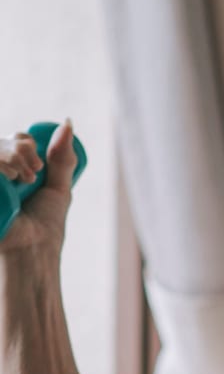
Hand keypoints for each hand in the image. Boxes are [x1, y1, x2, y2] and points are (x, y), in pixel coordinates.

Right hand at [0, 121, 77, 256]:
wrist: (33, 252)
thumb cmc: (44, 227)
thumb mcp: (57, 189)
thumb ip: (61, 159)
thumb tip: (67, 122)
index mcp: (13, 171)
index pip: (13, 140)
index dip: (25, 143)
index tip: (39, 163)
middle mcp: (0, 174)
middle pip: (1, 143)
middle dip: (19, 149)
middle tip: (33, 173)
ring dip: (10, 158)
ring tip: (23, 181)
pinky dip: (2, 167)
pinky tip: (10, 180)